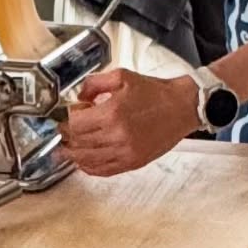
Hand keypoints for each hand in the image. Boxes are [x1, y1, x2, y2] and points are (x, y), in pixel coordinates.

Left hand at [60, 69, 200, 175]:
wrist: (182, 107)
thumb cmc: (155, 92)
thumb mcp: (121, 76)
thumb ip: (94, 84)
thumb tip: (79, 97)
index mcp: (112, 112)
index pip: (76, 124)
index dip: (68, 120)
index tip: (70, 115)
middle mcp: (117, 135)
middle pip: (79, 143)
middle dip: (68, 137)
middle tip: (64, 132)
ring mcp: (126, 152)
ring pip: (88, 160)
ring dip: (74, 155)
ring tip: (68, 149)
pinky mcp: (133, 162)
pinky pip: (104, 171)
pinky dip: (90, 168)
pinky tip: (84, 162)